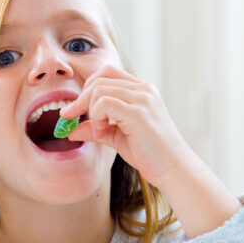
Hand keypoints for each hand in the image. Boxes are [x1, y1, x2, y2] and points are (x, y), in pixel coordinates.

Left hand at [59, 65, 190, 185]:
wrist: (173, 169)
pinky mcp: (139, 112)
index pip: (106, 73)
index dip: (86, 88)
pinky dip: (96, 116)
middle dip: (80, 99)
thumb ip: (96, 129)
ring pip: (99, 89)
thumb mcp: (116, 137)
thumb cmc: (149, 154)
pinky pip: (104, 103)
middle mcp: (143, 90)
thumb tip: (71, 130)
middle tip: (71, 118)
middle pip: (99, 78)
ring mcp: (143, 99)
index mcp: (141, 90)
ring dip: (89, 110)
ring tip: (99, 130)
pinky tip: (102, 131)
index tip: (73, 110)